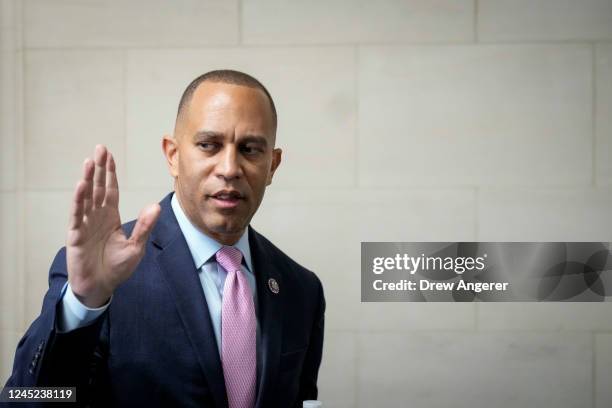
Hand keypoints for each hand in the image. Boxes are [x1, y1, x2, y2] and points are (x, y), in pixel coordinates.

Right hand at [66, 145, 160, 307]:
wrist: (101, 287)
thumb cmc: (117, 267)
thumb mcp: (136, 246)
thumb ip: (145, 226)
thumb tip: (157, 206)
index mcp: (110, 217)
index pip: (110, 190)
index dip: (109, 173)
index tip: (109, 155)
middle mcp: (96, 216)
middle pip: (97, 187)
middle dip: (98, 168)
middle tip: (100, 148)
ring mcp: (85, 224)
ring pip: (86, 197)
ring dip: (87, 179)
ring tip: (89, 161)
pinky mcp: (76, 234)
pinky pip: (77, 214)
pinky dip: (79, 200)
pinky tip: (81, 185)